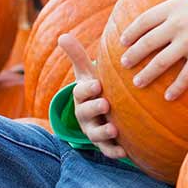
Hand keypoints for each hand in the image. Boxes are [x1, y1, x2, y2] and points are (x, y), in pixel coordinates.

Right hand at [58, 34, 127, 158]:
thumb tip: (62, 35)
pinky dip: (114, 152)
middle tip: (105, 104)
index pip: (81, 92)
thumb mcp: (86, 73)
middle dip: (94, 109)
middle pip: (86, 113)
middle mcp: (85, 114)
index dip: (87, 89)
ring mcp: (93, 130)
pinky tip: (125, 152)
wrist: (98, 112)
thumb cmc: (94, 87)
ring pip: (95, 134)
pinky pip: (107, 150)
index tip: (97, 84)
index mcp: (82, 96)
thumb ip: (76, 55)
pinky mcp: (104, 144)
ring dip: (103, 133)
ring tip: (114, 129)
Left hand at [118, 0, 187, 100]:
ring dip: (147, 74)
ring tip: (137, 83)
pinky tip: (168, 97)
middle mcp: (177, 25)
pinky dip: (176, 87)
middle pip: (148, 43)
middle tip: (124, 64)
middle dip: (133, 55)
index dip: (131, 32)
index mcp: (173, 7)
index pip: (144, 21)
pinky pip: (186, 75)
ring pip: (161, 62)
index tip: (122, 41)